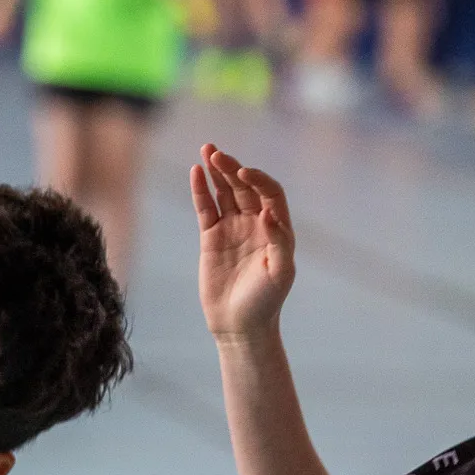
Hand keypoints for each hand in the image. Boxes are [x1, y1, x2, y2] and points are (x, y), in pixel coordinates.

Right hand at [191, 144, 295, 342]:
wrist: (239, 324)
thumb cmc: (265, 301)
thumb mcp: (280, 273)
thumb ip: (279, 241)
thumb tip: (267, 214)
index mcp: (277, 228)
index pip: (270, 193)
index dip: (258, 180)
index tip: (243, 174)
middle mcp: (256, 223)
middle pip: (245, 187)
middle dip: (231, 168)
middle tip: (216, 153)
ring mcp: (232, 228)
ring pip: (224, 192)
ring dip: (216, 172)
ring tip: (207, 150)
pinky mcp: (211, 237)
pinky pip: (206, 209)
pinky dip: (200, 191)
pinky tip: (195, 173)